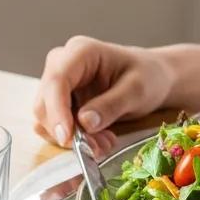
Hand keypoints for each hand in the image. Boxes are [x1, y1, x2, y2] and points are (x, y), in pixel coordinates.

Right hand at [33, 35, 173, 157]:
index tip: (68, 138)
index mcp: (81, 52)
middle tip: (97, 148)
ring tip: (105, 143)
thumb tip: (84, 122)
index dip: (57, 111)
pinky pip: (55, 126)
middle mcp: (62, 65)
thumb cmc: (148, 76)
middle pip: (45, 102)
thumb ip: (112, 105)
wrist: (154, 78)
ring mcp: (59, 85)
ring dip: (73, 138)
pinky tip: (100, 139)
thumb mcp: (138, 90)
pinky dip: (74, 139)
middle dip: (68, 131)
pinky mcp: (60, 103)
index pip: (57, 80)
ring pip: (47, 119)